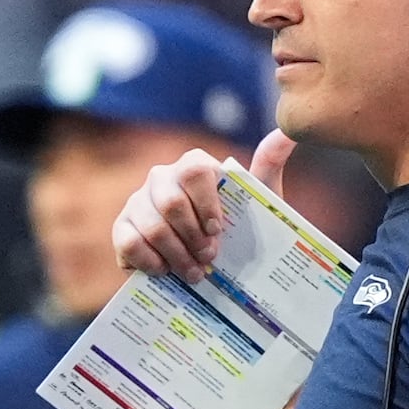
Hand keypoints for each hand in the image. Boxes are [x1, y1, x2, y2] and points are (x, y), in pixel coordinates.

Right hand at [113, 129, 296, 281]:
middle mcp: (162, 178)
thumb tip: (286, 133)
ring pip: (152, 225)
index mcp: (194, 166)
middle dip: (192, 236)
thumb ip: (268, 165)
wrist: (209, 262)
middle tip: (209, 259)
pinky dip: (150, 261)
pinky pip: (129, 241)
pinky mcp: (122, 227)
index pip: (196, 170)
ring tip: (194, 274)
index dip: (207, 203)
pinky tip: (166, 272)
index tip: (219, 230)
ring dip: (176, 254)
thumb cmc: (235, 227)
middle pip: (171, 203)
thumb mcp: (257, 199)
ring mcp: (138, 202)